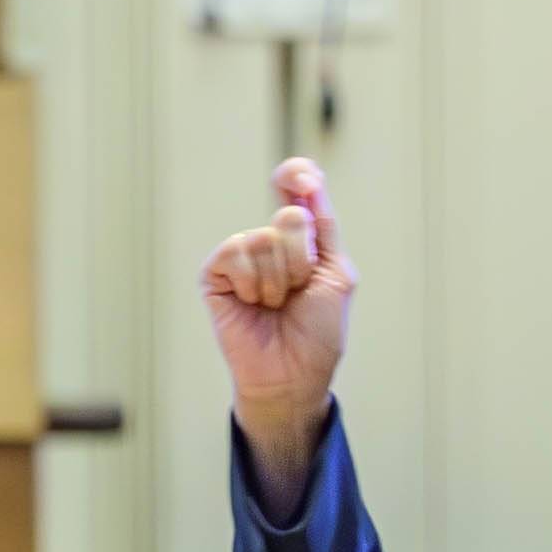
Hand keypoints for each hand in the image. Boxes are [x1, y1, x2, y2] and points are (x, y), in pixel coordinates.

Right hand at [200, 159, 355, 486]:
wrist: (291, 375)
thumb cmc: (317, 332)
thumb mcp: (336, 272)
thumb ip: (324, 225)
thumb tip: (308, 180)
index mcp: (301, 238)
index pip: (295, 187)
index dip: (297, 176)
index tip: (304, 181)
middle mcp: (269, 241)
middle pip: (288, 216)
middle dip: (302, 260)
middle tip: (297, 291)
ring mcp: (241, 257)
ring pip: (263, 239)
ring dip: (279, 281)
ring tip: (275, 306)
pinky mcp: (215, 274)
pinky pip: (235, 253)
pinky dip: (251, 284)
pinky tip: (251, 304)